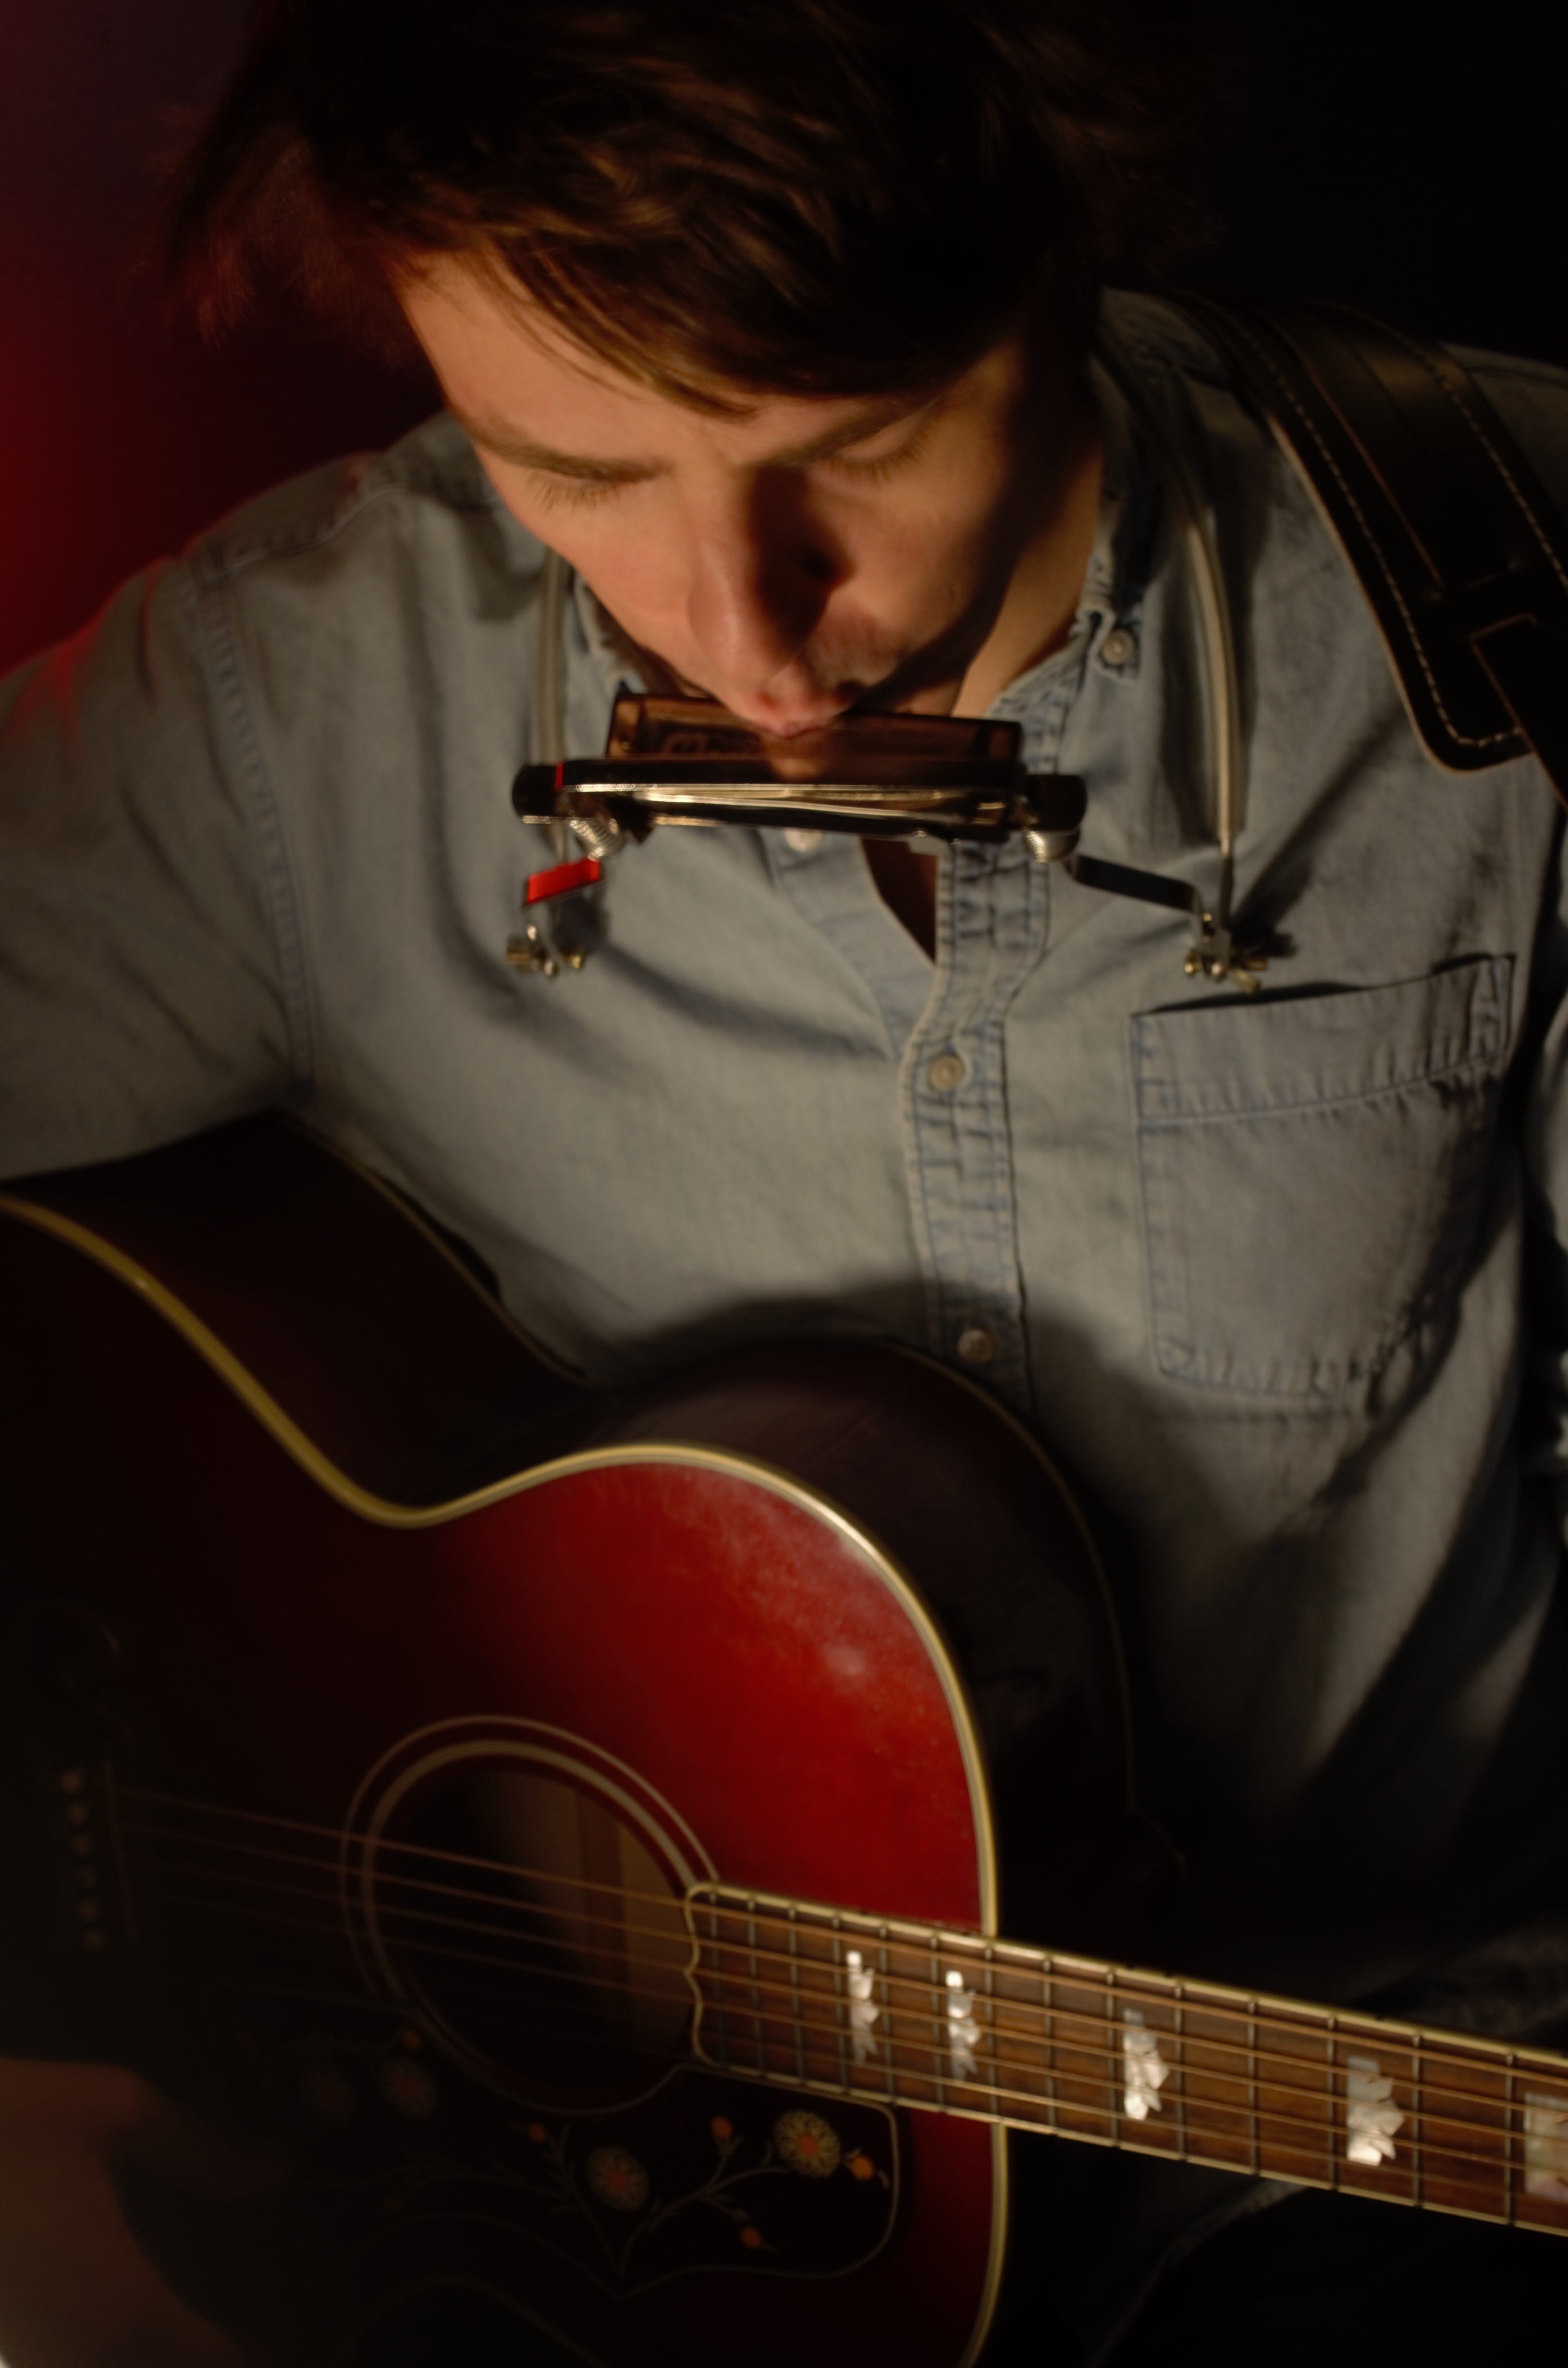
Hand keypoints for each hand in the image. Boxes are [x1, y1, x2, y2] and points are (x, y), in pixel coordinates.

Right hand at [0, 2059, 273, 2367]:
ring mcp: (28, 2363)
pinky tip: (116, 2299)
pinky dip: (107, 2344)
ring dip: (152, 2349)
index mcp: (124, 2313)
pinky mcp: (0, 2350)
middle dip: (207, 2355)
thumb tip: (273, 2172)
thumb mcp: (112, 2109)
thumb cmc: (0, 2125)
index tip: (289, 2313)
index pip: (217, 2366)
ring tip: (182, 2308)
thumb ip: (199, 2149)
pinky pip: (71, 2359)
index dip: (265, 2348)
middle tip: (246, 2312)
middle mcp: (77, 2361)